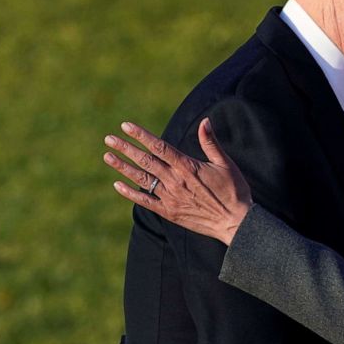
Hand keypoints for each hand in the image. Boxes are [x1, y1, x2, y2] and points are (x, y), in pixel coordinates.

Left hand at [103, 118, 251, 245]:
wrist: (235, 222)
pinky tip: (118, 185)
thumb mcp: (225, 163)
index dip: (141, 135)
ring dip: (123, 167)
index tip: (126, 126)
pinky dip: (131, 193)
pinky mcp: (169, 212)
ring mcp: (170, 197)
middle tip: (109, 139)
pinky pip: (146, 202)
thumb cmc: (234, 191)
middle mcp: (175, 181)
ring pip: (142, 179)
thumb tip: (205, 121)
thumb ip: (211, 143)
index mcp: (187, 167)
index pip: (159, 146)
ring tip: (108, 157)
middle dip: (126, 148)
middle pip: (146, 160)